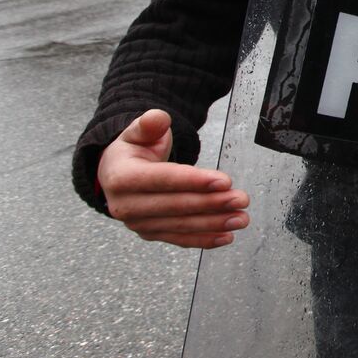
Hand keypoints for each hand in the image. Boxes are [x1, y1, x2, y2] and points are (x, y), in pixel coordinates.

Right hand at [97, 109, 249, 249]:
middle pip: (176, 206)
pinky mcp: (151, 234)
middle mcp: (126, 206)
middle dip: (212, 203)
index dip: (194, 181)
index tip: (224, 181)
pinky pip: (180, 238)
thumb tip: (159, 118)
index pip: (163, 180)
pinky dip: (204, 239)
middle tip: (241, 199)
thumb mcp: (136, 132)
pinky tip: (226, 237)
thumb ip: (149, 124)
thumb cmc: (133, 150)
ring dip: (214, 224)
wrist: (116, 174)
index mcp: (121, 177)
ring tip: (241, 218)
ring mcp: (138, 224)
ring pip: (181, 225)